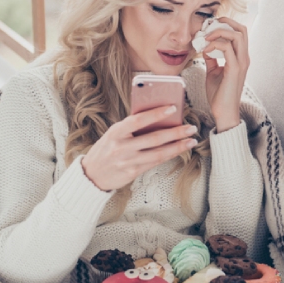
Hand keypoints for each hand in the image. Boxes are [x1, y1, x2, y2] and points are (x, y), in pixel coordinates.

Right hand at [80, 105, 197, 190]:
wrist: (92, 174)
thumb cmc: (106, 150)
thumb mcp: (114, 134)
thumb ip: (131, 128)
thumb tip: (158, 117)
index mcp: (116, 132)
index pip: (139, 120)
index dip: (157, 113)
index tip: (173, 108)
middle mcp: (122, 146)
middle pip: (154, 138)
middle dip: (176, 132)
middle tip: (191, 127)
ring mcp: (128, 161)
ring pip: (158, 152)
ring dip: (178, 146)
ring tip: (191, 140)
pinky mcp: (133, 172)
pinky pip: (155, 162)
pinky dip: (169, 155)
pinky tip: (179, 150)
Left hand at [202, 17, 249, 132]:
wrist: (223, 112)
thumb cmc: (219, 95)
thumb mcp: (213, 72)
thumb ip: (211, 59)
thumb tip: (205, 48)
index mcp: (241, 57)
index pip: (239, 32)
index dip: (226, 25)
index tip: (210, 26)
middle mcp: (244, 58)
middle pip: (241, 29)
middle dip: (225, 22)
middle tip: (209, 25)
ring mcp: (241, 63)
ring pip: (237, 35)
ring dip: (219, 32)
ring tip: (206, 37)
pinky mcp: (235, 69)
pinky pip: (227, 48)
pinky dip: (215, 45)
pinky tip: (205, 50)